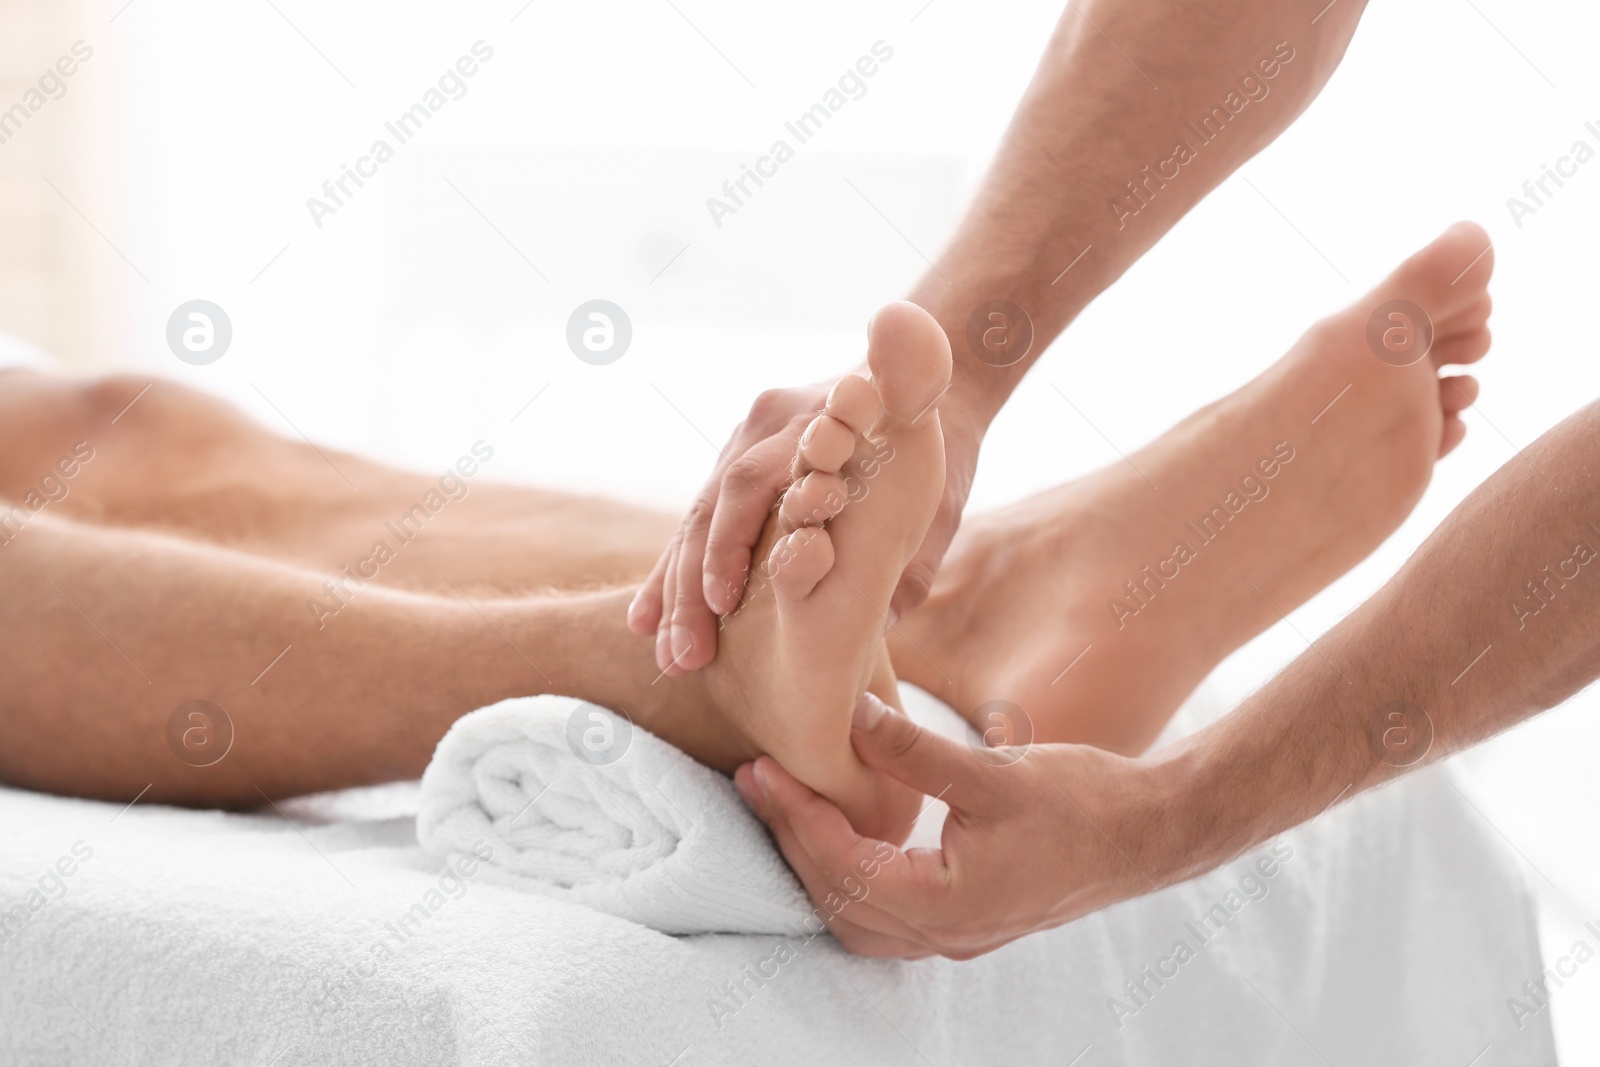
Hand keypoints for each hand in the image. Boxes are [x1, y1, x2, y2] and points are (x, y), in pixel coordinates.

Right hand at [627, 377, 981, 675]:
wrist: (931, 383)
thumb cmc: (945, 454)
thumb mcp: (941, 506)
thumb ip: (910, 561)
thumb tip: (880, 622)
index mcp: (816, 422)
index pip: (753, 483)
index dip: (732, 544)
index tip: (722, 603)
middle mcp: (771, 422)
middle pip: (715, 503)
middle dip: (691, 585)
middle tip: (686, 656)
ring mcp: (746, 436)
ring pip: (698, 514)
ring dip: (676, 587)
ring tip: (669, 655)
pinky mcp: (735, 456)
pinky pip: (698, 517)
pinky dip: (676, 570)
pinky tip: (648, 621)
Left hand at [733, 696, 1180, 958]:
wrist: (1152, 833)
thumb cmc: (1083, 802)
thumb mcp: (993, 770)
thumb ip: (912, 749)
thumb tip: (846, 714)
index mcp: (947, 904)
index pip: (843, 865)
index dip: (795, 816)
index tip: (762, 769)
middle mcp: (947, 936)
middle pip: (839, 902)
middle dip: (792, 841)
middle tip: (757, 783)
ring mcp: (960, 938)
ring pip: (859, 921)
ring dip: (817, 869)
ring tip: (786, 809)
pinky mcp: (970, 923)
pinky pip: (888, 920)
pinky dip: (852, 882)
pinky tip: (841, 838)